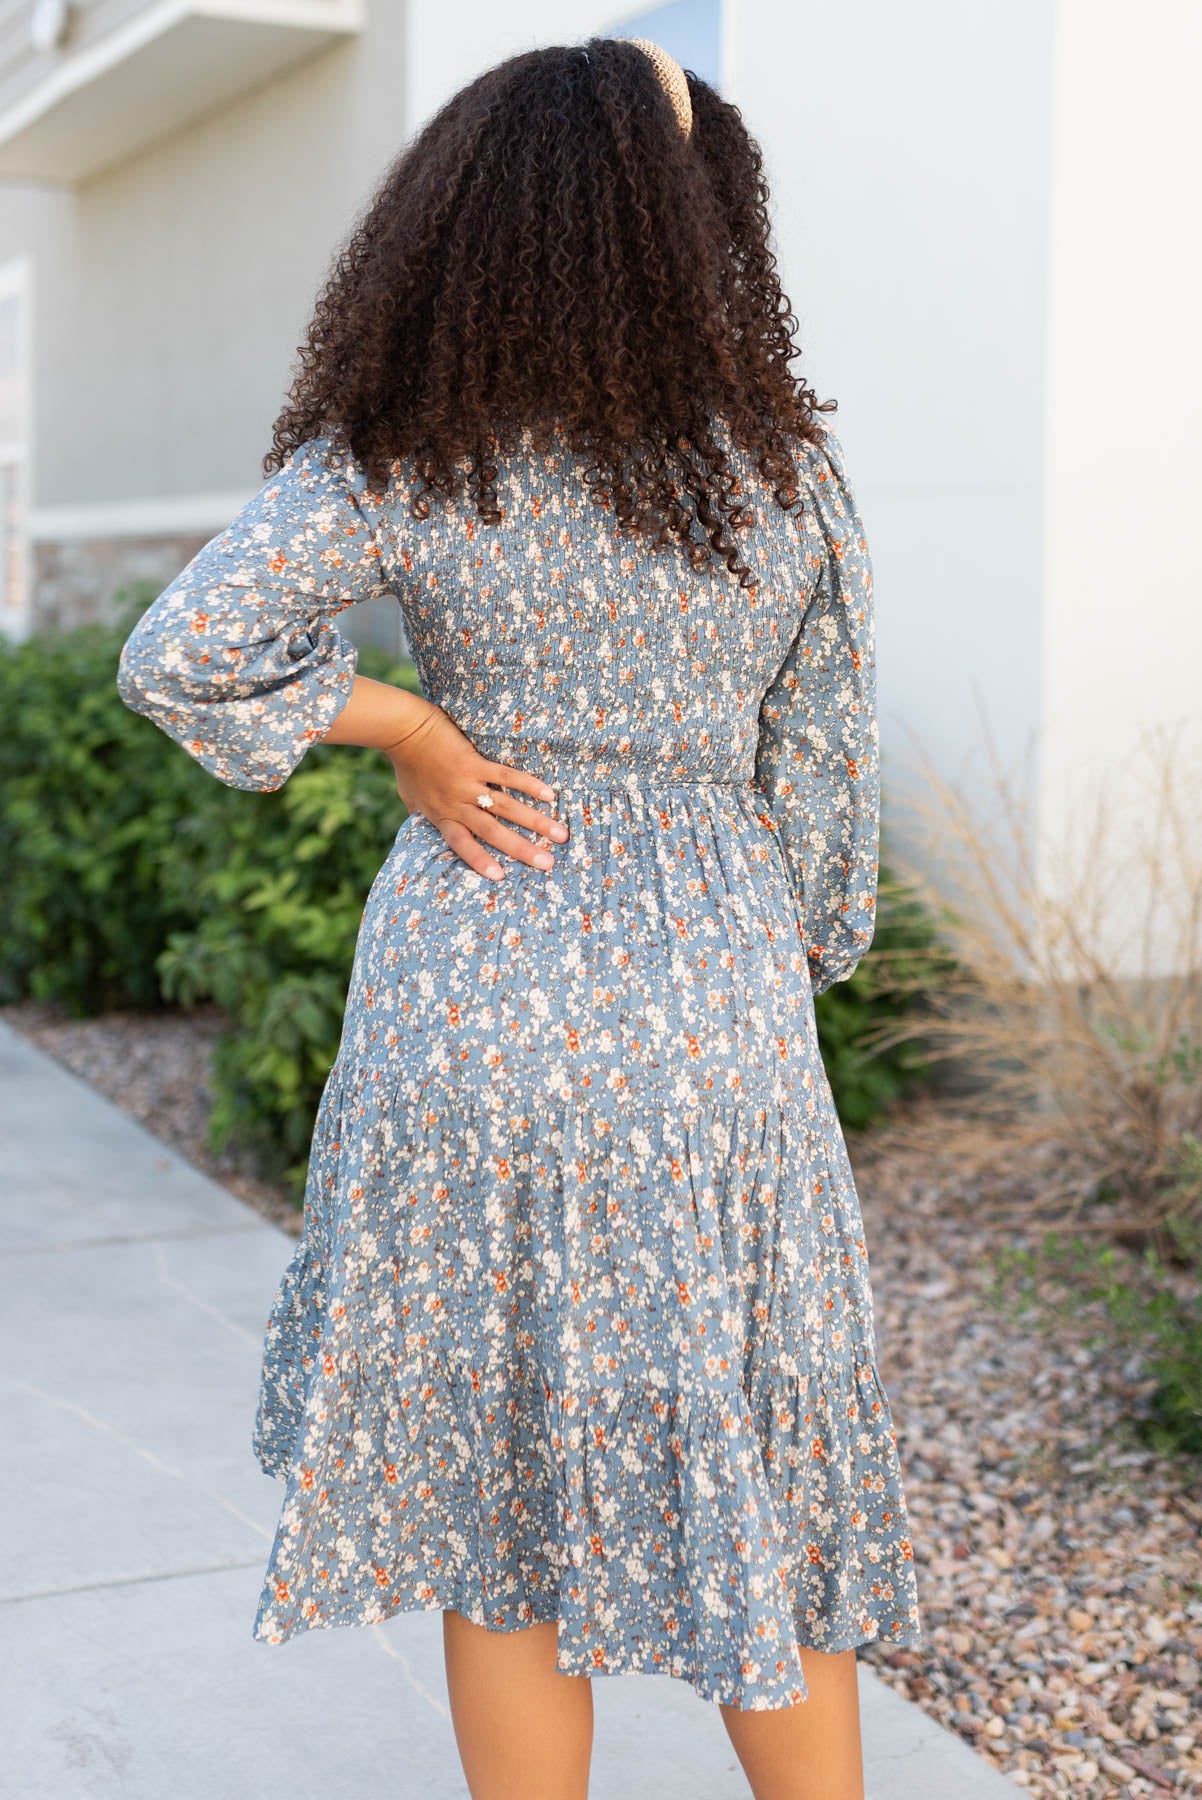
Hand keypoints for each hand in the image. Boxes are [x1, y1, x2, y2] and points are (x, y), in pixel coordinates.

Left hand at [385, 704, 568, 879]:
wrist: (403, 729)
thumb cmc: (406, 762)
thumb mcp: (410, 795)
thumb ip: (421, 811)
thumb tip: (421, 821)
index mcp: (441, 815)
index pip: (462, 844)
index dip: (480, 860)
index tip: (501, 877)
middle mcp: (456, 804)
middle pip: (492, 832)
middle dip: (522, 849)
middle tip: (547, 864)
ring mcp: (467, 784)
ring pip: (505, 808)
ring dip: (535, 822)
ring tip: (560, 834)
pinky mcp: (474, 763)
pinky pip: (505, 776)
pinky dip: (528, 785)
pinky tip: (549, 795)